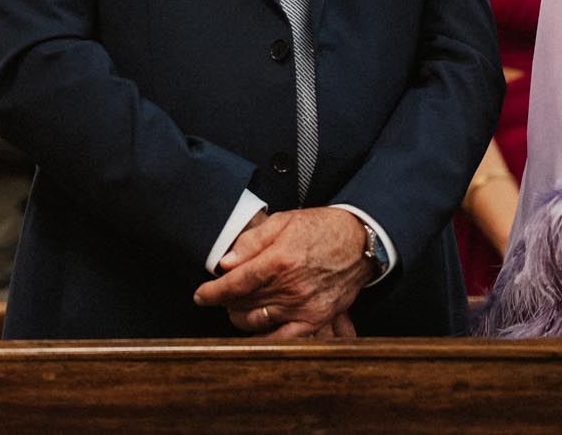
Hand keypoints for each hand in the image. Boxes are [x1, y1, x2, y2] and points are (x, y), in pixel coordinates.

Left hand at [193, 208, 369, 337]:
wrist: (361, 242)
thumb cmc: (323, 229)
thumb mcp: (284, 222)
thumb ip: (252, 242)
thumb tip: (226, 263)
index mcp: (280, 260)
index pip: (236, 283)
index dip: (213, 292)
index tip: (201, 296)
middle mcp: (290, 287)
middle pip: (242, 303)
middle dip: (226, 301)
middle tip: (224, 294)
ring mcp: (303, 306)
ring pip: (256, 322)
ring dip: (240, 317)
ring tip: (239, 307)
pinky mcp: (315, 319)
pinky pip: (283, 339)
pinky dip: (265, 338)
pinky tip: (256, 331)